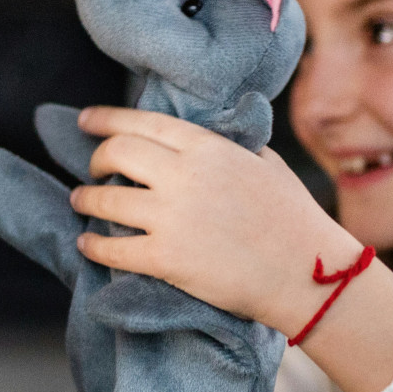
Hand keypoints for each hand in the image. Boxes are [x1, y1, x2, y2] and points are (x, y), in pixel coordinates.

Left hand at [68, 106, 359, 337]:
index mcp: (207, 147)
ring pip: (105, 200)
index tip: (86, 120)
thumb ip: (225, 146)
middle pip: (116, 153)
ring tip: (82, 202)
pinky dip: (93, 245)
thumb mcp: (263, 162)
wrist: (310, 272)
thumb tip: (197, 139)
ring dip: (86, 200)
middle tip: (94, 171)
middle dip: (97, 160)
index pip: (143, 122)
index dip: (106, 119)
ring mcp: (173, 217)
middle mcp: (184, 175)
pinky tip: (87, 245)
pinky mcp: (166, 258)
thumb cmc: (292, 217)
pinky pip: (112, 248)